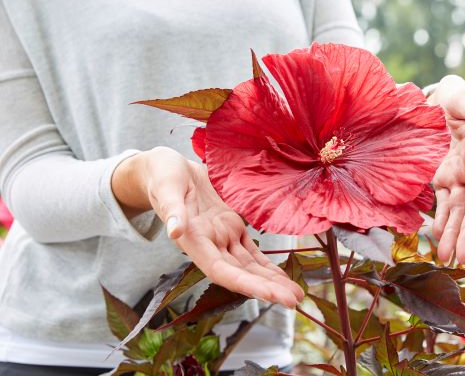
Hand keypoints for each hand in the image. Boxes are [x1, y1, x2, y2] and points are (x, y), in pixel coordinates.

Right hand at [112, 147, 303, 307]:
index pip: (220, 270)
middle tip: (294, 300)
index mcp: (194, 241)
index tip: (268, 295)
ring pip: (250, 265)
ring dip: (272, 281)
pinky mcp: (231, 226)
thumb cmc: (163, 177)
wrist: (168, 169)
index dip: (244, 284)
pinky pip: (251, 250)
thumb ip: (172, 210)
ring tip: (296, 294)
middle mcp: (210, 245)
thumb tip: (174, 231)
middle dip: (267, 288)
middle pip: (241, 273)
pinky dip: (267, 264)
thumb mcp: (166, 188)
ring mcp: (222, 237)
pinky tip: (282, 276)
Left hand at [427, 75, 464, 265]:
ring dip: (454, 234)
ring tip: (447, 259)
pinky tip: (437, 239)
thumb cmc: (453, 96)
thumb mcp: (462, 97)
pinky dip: (441, 221)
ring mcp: (458, 176)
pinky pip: (443, 203)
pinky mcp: (442, 178)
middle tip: (460, 259)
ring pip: (458, 210)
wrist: (434, 99)